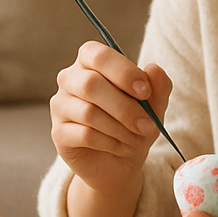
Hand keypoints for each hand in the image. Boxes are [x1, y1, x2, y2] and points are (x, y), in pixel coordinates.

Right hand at [50, 40, 172, 196]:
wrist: (119, 162)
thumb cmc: (133, 124)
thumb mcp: (154, 106)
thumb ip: (158, 86)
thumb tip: (153, 69)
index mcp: (91, 62)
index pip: (98, 55)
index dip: (122, 71)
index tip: (145, 92)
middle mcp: (70, 79)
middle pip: (90, 84)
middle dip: (124, 107)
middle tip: (147, 124)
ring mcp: (60, 106)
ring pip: (89, 113)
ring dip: (120, 129)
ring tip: (136, 139)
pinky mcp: (59, 133)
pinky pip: (85, 134)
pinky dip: (110, 143)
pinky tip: (122, 147)